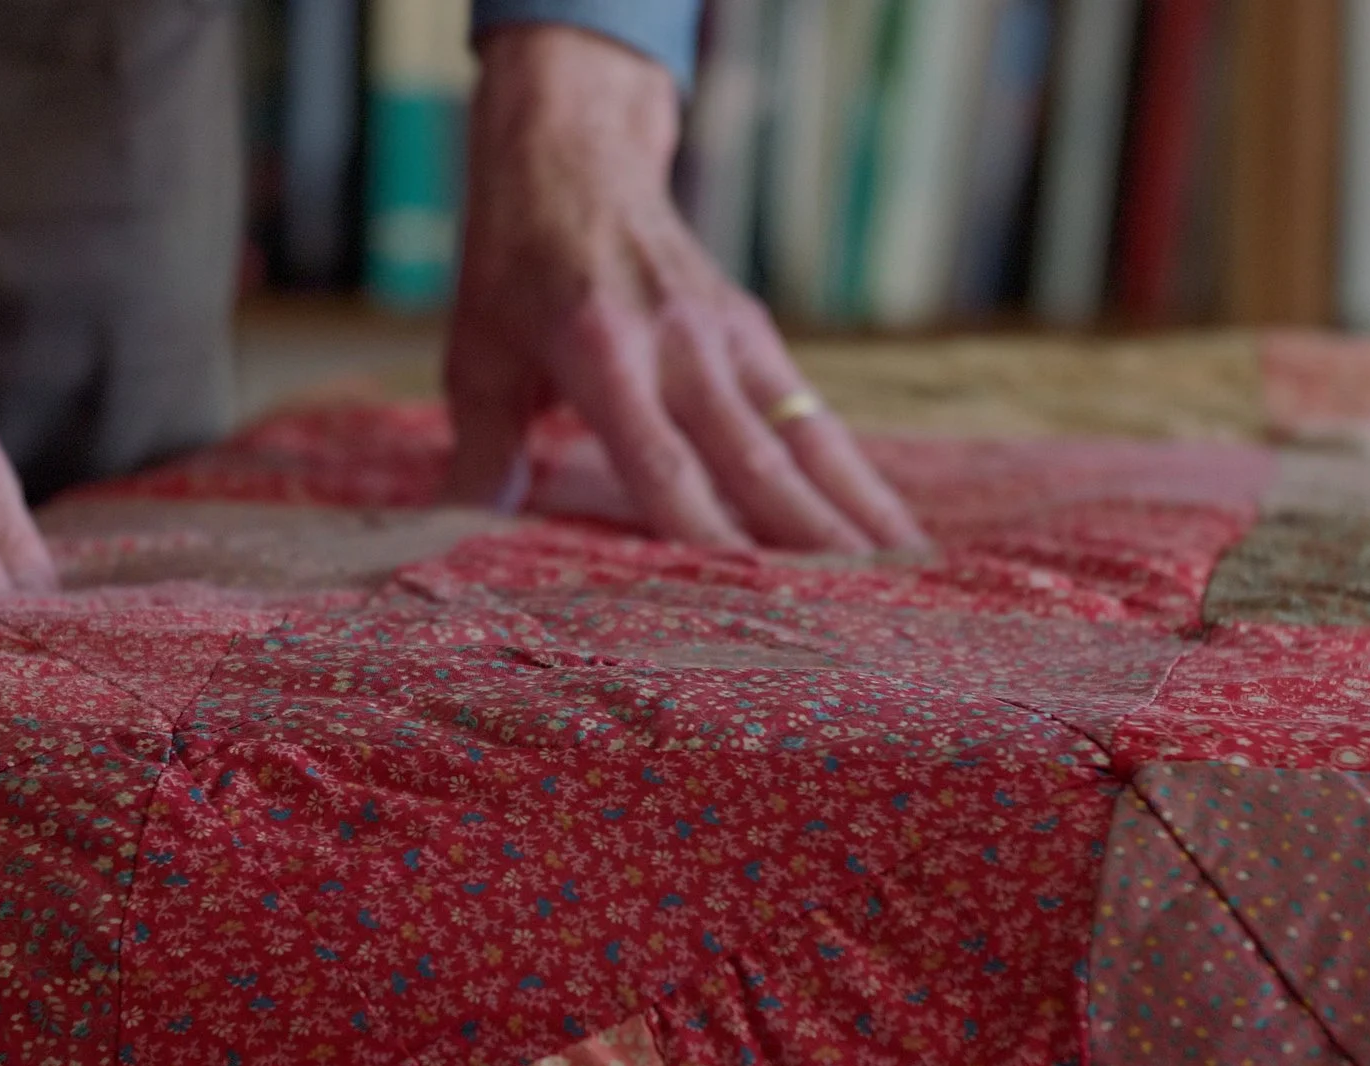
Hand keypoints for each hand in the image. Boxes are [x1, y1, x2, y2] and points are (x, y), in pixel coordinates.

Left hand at [444, 24, 924, 553]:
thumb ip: (483, 452)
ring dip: (857, 509)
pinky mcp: (756, 332)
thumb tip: (460, 538)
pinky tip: (889, 526)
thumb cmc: (517, 261)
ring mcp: (729, 335)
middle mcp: (681, 344)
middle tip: (860, 611)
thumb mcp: (478, 350)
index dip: (707, 537)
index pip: (666, 466)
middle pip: (756, 460)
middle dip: (810, 540)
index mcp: (604, 351)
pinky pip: (812, 414)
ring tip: (909, 575)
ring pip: (806, 437)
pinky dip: (852, 473)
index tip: (745, 603)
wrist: (576, 150)